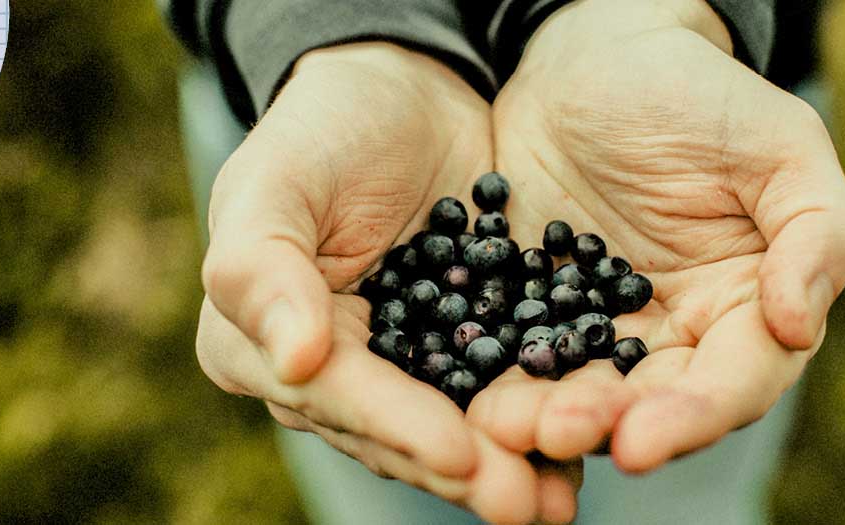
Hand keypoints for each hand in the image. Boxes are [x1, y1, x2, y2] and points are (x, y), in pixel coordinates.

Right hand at [196, 42, 576, 523]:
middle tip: (524, 502)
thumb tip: (293, 362)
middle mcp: (327, 371)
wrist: (403, 89)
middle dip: (462, 468)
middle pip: (394, 431)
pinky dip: (537, 416)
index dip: (397, 427)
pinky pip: (498, 388)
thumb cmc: (323, 127)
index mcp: (259, 342)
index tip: (460, 454)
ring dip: (506, 463)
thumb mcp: (276, 179)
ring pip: (450, 425)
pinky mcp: (464, 346)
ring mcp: (399, 364)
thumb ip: (263, 268)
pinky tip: (584, 442)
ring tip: (560, 497)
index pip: (333, 395)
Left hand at [467, 0, 844, 472]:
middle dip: (604, 424)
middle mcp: (675, 332)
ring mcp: (597, 324)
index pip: (735, 381)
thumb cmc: (699, 94)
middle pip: (649, 402)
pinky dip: (494, 375)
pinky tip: (464, 394)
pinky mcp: (533, 306)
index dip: (692, 417)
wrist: (594, 57)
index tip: (639, 441)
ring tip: (502, 426)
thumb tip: (798, 326)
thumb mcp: (779, 146)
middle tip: (556, 432)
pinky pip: (515, 349)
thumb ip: (817, 233)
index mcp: (747, 307)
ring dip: (542, 415)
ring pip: (578, 387)